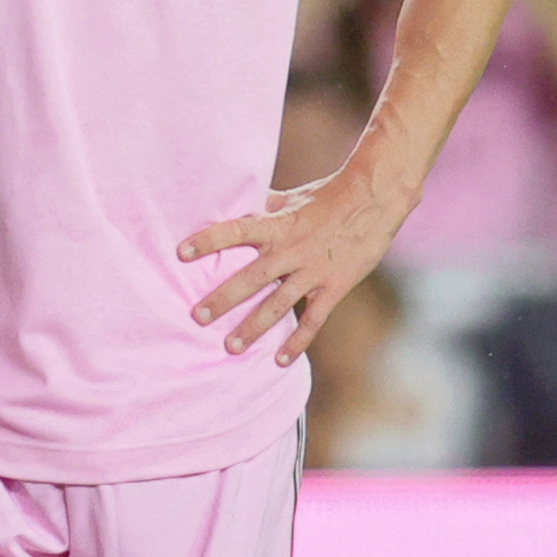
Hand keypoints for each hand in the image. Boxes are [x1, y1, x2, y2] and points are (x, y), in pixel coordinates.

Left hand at [181, 167, 407, 359]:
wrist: (375, 199)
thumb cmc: (328, 195)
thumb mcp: (291, 197)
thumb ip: (262, 206)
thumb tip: (233, 203)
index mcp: (277, 224)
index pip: (235, 231)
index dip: (208, 241)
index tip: (181, 253)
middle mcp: (291, 250)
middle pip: (251, 277)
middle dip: (223, 298)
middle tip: (197, 317)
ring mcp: (313, 271)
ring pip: (277, 305)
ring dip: (253, 328)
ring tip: (230, 347)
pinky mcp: (334, 286)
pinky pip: (312, 320)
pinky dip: (296, 342)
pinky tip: (279, 361)